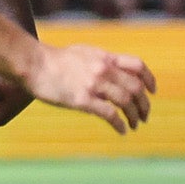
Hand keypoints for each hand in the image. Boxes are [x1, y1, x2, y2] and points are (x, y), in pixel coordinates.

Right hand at [16, 42, 155, 133]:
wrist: (33, 64)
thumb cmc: (54, 59)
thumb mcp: (83, 53)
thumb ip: (100, 60)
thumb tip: (112, 68)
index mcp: (105, 58)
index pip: (138, 66)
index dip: (149, 80)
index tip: (152, 92)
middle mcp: (103, 70)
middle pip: (136, 88)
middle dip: (144, 105)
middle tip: (144, 116)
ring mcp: (93, 85)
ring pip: (125, 102)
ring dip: (134, 116)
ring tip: (135, 125)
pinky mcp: (82, 99)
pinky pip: (109, 114)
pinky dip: (119, 124)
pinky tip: (121, 130)